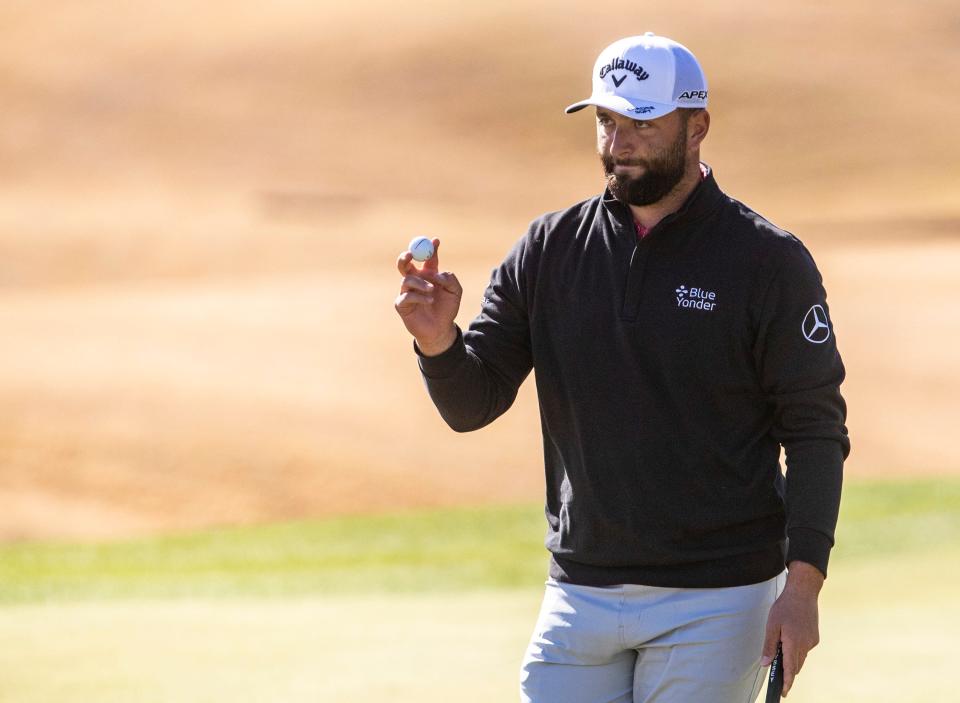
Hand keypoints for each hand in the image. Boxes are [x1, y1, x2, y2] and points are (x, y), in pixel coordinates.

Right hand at [394, 238, 461, 354]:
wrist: (441, 329)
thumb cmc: (447, 309)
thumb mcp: (455, 292)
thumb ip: (450, 278)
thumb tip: (437, 273)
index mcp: (428, 275)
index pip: (426, 257)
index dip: (430, 248)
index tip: (436, 240)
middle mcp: (415, 281)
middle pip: (404, 264)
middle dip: (405, 256)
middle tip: (410, 253)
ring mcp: (406, 292)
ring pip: (407, 279)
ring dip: (421, 283)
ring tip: (432, 291)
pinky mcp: (401, 304)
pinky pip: (406, 296)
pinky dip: (419, 297)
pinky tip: (429, 301)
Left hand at [761, 561, 822, 696]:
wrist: (803, 592)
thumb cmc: (785, 607)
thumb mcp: (771, 625)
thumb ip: (769, 646)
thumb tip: (765, 663)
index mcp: (793, 642)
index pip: (790, 669)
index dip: (787, 682)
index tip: (784, 692)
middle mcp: (805, 644)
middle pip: (796, 665)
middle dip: (788, 672)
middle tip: (779, 676)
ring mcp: (811, 641)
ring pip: (801, 658)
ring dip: (792, 660)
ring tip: (782, 654)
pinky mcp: (815, 637)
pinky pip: (805, 649)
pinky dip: (797, 650)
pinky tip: (790, 640)